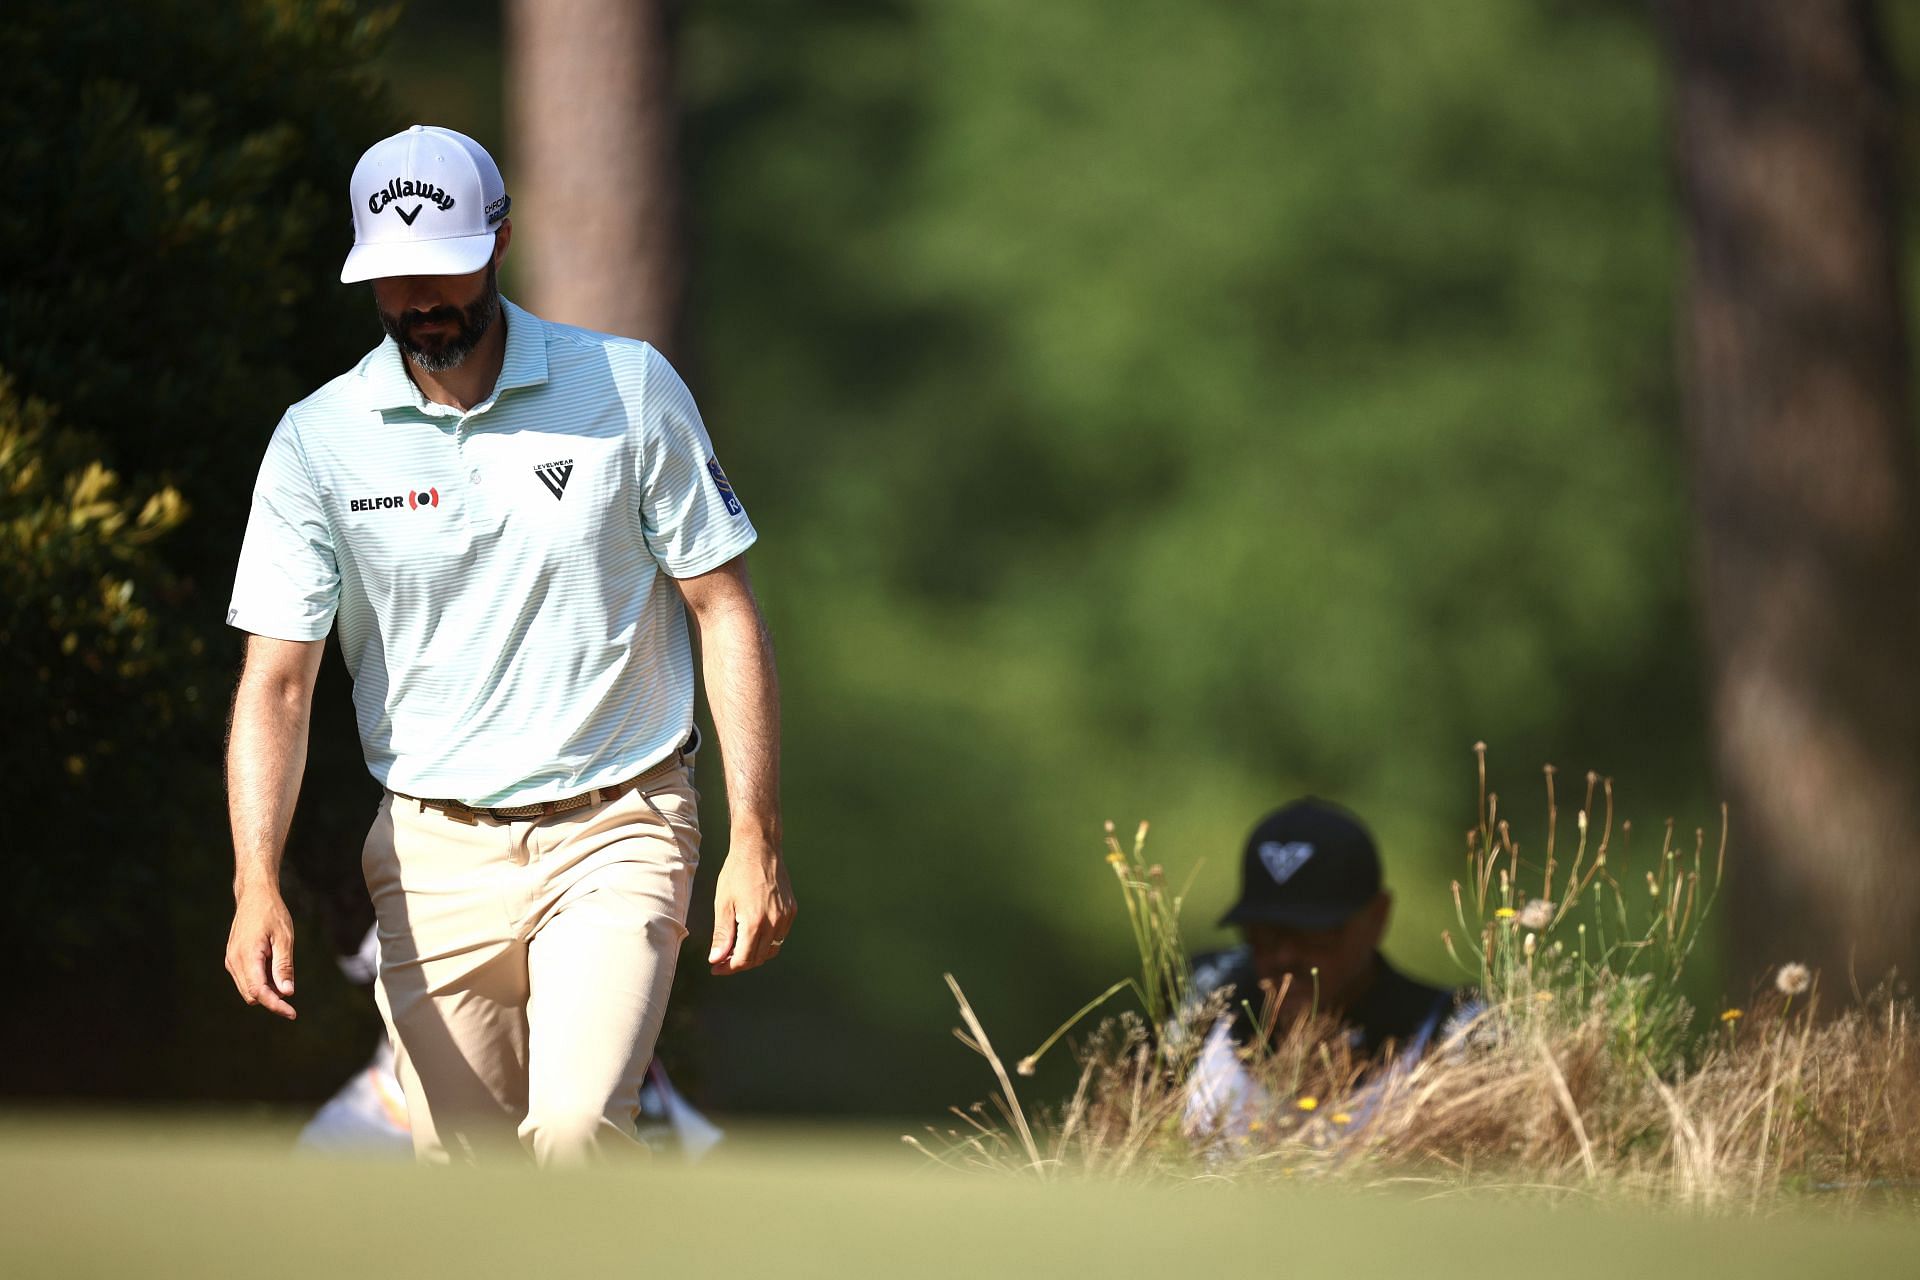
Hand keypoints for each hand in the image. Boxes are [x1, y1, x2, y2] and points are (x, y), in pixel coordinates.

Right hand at [225, 886, 296, 1018]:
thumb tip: (287, 992)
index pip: (259, 992)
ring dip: (266, 990)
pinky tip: (273, 970)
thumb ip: (284, 966)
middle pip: (252, 995)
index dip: (276, 1005)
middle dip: (272, 1000)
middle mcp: (234, 961)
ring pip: (248, 989)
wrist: (254, 895)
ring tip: (282, 974)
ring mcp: (231, 960)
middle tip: (291, 996)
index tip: (292, 1013)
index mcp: (246, 956)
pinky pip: (246, 979)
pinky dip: (261, 981)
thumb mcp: (284, 938)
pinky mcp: (233, 959)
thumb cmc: (272, 913)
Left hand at [708, 840, 794, 974]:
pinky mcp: (791, 909)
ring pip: (771, 949)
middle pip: (758, 957)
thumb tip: (716, 959)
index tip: (716, 967)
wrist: (760, 848)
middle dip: (739, 963)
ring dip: (754, 954)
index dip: (728, 967)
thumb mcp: (723, 903)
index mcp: (755, 922)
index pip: (743, 959)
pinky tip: (753, 933)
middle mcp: (774, 922)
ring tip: (736, 948)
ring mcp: (786, 916)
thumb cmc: (737, 872)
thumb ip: (722, 934)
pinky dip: (766, 941)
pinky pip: (780, 935)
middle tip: (722, 959)